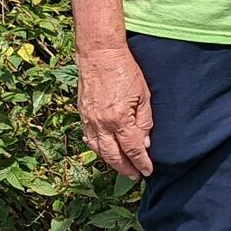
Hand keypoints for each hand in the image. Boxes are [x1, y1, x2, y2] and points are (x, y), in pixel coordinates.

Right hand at [77, 45, 153, 179]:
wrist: (99, 54)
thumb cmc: (126, 71)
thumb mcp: (144, 96)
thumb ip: (145, 122)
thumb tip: (144, 143)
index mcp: (120, 120)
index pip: (133, 150)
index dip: (141, 163)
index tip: (148, 171)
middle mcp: (102, 124)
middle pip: (114, 156)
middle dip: (126, 169)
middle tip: (136, 176)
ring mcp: (89, 120)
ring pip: (99, 150)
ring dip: (111, 162)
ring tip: (122, 168)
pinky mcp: (82, 115)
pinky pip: (89, 139)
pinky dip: (98, 149)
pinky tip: (105, 152)